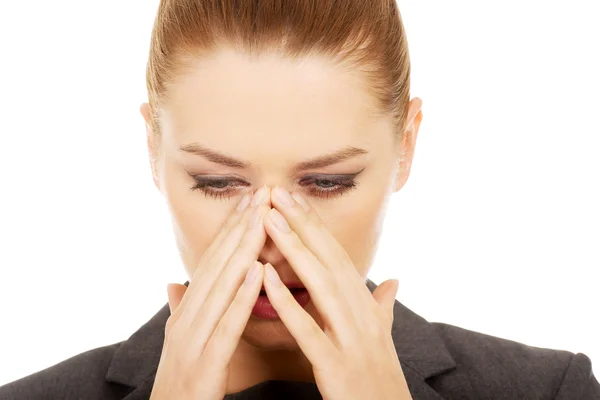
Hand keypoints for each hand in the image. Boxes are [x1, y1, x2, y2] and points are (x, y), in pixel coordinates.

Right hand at [150, 187, 270, 399]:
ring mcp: (192, 339)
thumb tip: (174, 283)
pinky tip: (258, 273)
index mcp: (186, 312)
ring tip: (261, 220)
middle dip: (239, 228)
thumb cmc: (183, 382)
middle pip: (216, 265)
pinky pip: (226, 325)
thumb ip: (181, 311)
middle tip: (259, 194)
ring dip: (241, 250)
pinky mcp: (204, 363)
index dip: (230, 231)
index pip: (212, 263)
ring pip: (220, 286)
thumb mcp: (181, 343)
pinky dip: (241, 297)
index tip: (250, 201)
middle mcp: (186, 318)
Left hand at [261, 186, 412, 399]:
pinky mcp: (336, 365)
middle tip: (276, 192)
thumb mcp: (383, 336)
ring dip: (294, 250)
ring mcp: (351, 339)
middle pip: (328, 260)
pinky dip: (287, 303)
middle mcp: (361, 315)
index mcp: (365, 306)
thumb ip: (383, 306)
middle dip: (302, 224)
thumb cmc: (380, 376)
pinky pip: (308, 330)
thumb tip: (393, 281)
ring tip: (268, 220)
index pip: (336, 256)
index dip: (315, 225)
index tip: (293, 196)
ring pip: (320, 285)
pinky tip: (265, 279)